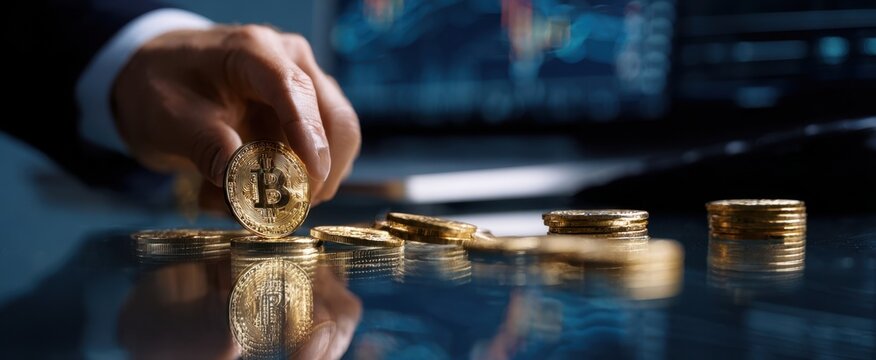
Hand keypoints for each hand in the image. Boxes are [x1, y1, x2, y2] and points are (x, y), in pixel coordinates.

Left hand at [113, 25, 360, 205]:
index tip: (312, 177)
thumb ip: (206, 146)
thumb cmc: (161, 88)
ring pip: (336, 143)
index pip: (296, 90)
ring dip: (305, 183)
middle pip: (336, 120)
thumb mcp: (168, 117)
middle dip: (319, 172)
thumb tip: (239, 181)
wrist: (159, 81)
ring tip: (252, 203)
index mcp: (255, 52)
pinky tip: (253, 192)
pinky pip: (321, 155)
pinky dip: (295, 183)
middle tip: (289, 209)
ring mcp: (305, 89)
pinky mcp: (307, 115)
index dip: (309, 135)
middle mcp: (292, 63)